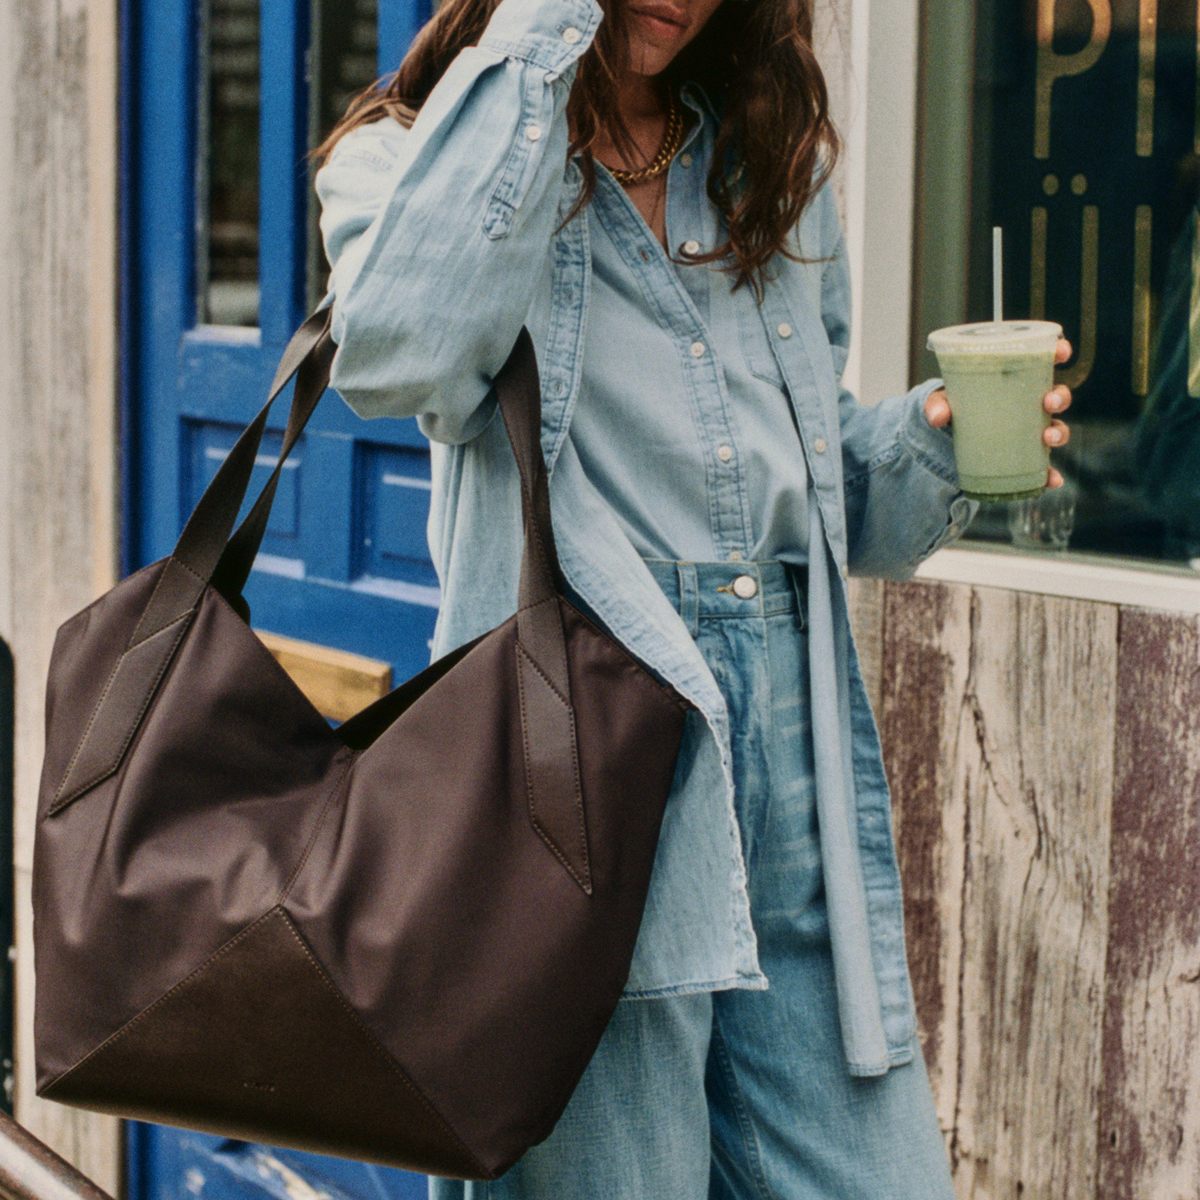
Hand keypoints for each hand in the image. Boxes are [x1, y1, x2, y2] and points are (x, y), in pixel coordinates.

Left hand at [924, 339, 1074, 488]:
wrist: (945, 438)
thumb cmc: (952, 407)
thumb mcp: (941, 401)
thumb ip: (937, 404)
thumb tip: (938, 417)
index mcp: (1015, 380)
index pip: (1043, 361)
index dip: (1057, 352)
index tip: (1062, 351)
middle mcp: (1029, 404)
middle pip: (1056, 397)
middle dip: (1059, 397)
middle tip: (1048, 401)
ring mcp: (1029, 431)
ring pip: (1055, 429)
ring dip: (1059, 433)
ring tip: (1047, 438)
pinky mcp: (1024, 456)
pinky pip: (1044, 467)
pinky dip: (1051, 475)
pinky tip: (1053, 481)